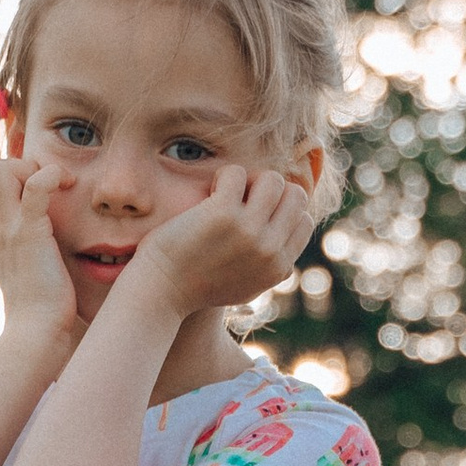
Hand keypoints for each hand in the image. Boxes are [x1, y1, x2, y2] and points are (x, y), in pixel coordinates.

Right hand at [0, 154, 85, 369]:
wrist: (35, 336)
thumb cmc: (42, 312)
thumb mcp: (32, 273)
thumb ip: (34, 252)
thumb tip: (53, 246)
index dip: (15, 172)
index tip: (46, 189)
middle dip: (20, 164)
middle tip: (50, 186)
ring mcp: (10, 229)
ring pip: (0, 169)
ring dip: (33, 167)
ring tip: (61, 188)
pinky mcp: (30, 235)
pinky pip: (35, 187)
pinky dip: (51, 176)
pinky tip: (68, 186)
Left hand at [114, 164, 316, 328]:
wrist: (161, 293)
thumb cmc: (197, 286)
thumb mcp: (246, 287)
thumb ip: (270, 268)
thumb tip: (288, 252)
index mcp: (279, 268)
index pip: (304, 221)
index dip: (282, 209)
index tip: (256, 212)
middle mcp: (270, 250)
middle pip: (296, 195)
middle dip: (271, 190)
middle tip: (243, 198)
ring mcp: (249, 231)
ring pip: (273, 179)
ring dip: (250, 179)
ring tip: (226, 193)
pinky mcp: (223, 214)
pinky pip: (237, 173)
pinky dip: (223, 176)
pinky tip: (209, 191)